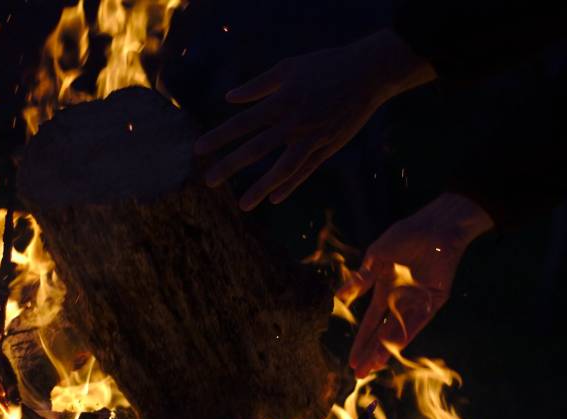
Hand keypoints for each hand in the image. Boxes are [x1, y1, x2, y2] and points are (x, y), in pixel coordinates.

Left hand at [195, 29, 434, 209]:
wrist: (368, 73)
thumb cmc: (325, 65)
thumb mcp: (287, 68)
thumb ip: (257, 86)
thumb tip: (230, 98)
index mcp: (280, 102)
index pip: (242, 123)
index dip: (219, 137)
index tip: (198, 149)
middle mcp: (293, 123)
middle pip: (256, 149)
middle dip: (230, 165)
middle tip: (209, 181)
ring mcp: (312, 138)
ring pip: (282, 169)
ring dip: (260, 187)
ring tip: (243, 205)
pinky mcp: (328, 147)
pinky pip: (305, 171)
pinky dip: (289, 185)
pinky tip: (274, 198)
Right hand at [337, 193, 493, 376]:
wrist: (435, 227)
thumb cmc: (404, 237)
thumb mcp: (376, 257)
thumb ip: (360, 279)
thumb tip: (338, 297)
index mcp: (383, 291)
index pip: (369, 324)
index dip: (360, 343)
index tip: (351, 361)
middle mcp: (399, 302)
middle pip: (382, 334)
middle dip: (370, 354)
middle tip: (359, 375)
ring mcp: (417, 303)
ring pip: (399, 332)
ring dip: (386, 349)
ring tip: (374, 366)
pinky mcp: (434, 301)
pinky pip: (419, 321)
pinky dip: (407, 333)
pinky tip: (394, 346)